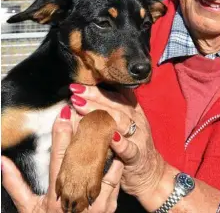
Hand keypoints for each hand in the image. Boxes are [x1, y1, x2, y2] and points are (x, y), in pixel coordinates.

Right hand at [1, 105, 122, 212]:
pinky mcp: (109, 206)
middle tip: (89, 109)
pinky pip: (116, 179)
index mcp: (55, 196)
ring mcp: (95, 203)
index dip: (61, 134)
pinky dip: (117, 161)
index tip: (64, 113)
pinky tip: (117, 144)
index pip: (58, 158)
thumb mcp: (28, 209)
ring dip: (105, 143)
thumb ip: (15, 184)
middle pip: (83, 158)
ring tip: (106, 121)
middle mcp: (76, 197)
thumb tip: (2, 161)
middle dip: (86, 131)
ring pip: (104, 166)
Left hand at [70, 85, 166, 200]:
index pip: (116, 94)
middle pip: (115, 103)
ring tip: (82, 108)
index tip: (78, 86)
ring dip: (101, 113)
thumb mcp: (123, 125)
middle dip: (94, 96)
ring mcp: (139, 137)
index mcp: (132, 111)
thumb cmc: (131, 146)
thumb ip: (109, 111)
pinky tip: (110, 138)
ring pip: (121, 121)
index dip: (97, 88)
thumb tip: (84, 99)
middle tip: (75, 93)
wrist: (151, 173)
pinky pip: (129, 148)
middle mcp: (136, 120)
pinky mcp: (138, 155)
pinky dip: (120, 143)